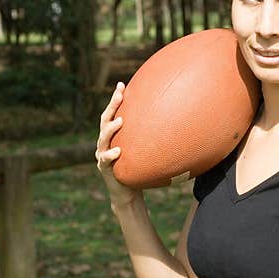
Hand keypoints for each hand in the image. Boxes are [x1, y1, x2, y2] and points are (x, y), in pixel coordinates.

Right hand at [95, 82, 141, 206]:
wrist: (128, 193)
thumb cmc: (138, 169)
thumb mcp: (144, 150)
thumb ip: (151, 137)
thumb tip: (176, 121)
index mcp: (113, 136)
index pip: (112, 113)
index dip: (115, 99)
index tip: (121, 85)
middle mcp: (104, 142)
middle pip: (105, 121)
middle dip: (112, 106)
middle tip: (120, 95)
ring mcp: (102, 154)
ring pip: (102, 138)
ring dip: (110, 129)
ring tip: (120, 121)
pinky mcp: (104, 168)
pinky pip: (105, 160)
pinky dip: (110, 154)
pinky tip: (118, 152)